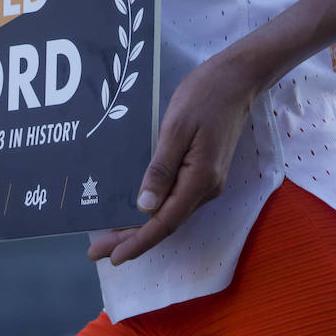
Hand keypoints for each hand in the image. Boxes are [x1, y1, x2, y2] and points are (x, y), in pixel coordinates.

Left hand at [86, 51, 255, 265]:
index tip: (112, 257)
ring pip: (172, 213)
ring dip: (142, 226)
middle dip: (132, 240)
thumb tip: (144, 208)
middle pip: (166, 223)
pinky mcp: (206, 170)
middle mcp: (207, 188)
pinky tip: (140, 208)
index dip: (138, 242)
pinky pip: (177, 199)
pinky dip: (156, 209)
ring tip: (111, 235)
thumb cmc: (205, 95)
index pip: (165, 222)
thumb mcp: (176, 128)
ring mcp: (208, 181)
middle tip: (98, 252)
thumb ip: (161, 169)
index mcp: (200, 179)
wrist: (238, 78)